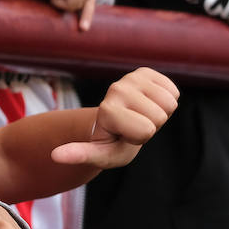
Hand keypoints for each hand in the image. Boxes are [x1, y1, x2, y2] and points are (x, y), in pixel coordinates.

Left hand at [51, 67, 178, 167]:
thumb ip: (80, 154)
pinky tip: (149, 103)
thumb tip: (54, 155)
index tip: (124, 135)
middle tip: (133, 124)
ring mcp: (131, 78)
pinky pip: (173, 90)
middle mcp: (116, 89)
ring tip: (140, 115)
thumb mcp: (99, 155)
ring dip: (159, 112)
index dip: (139, 137)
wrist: (117, 122)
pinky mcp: (145, 72)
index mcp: (106, 109)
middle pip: (159, 116)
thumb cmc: (110, 142)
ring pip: (169, 102)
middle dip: (151, 125)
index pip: (145, 130)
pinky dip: (167, 99)